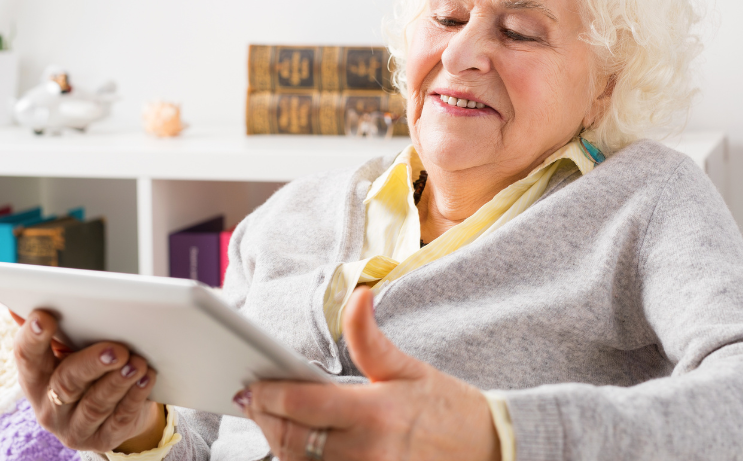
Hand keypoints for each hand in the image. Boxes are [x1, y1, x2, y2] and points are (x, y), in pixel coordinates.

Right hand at [11, 310, 166, 452]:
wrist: (110, 414)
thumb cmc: (86, 371)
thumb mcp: (66, 352)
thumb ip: (53, 330)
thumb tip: (19, 304)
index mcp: (34, 379)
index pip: (26, 357)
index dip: (33, 337)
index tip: (45, 317)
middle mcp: (48, 407)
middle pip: (66, 383)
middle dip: (91, 363)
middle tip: (116, 349)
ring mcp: (73, 428)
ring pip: (95, 404)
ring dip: (118, 381)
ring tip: (137, 363)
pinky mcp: (101, 440)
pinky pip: (119, 418)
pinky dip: (135, 397)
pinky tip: (146, 379)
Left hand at [240, 287, 499, 460]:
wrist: (492, 452)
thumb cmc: (450, 409)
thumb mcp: (410, 369)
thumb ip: (370, 338)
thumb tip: (356, 296)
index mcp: (374, 412)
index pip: (302, 405)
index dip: (267, 396)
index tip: (250, 387)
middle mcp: (367, 450)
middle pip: (291, 440)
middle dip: (264, 420)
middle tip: (251, 403)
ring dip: (278, 446)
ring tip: (271, 423)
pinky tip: (298, 451)